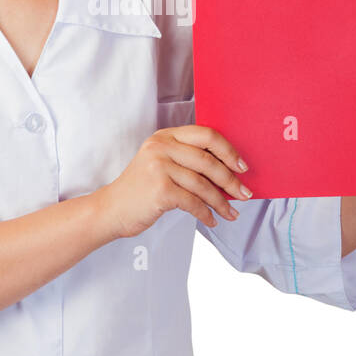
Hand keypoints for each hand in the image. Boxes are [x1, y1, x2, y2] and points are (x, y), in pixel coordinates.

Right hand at [98, 124, 252, 239]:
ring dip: (221, 201)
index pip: (206, 135)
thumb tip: (228, 172)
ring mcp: (159, 167)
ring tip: (231, 213)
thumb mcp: (160, 163)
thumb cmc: (141, 189)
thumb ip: (187, 159)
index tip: (242, 166)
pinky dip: (206, 213)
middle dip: (231, 180)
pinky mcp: (160, 190)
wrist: (111, 209)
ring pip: (203, 184)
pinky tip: (212, 220)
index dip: (228, 151)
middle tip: (244, 194)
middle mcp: (161, 147)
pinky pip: (193, 202)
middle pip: (208, 161)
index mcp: (165, 136)